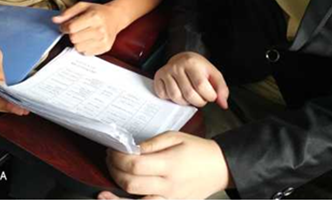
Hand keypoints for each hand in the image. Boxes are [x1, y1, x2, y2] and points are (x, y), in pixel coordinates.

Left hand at [52, 2, 127, 55]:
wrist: (115, 17)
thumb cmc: (97, 11)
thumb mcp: (83, 6)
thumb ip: (68, 13)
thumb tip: (55, 20)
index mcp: (94, 17)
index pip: (71, 28)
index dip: (65, 27)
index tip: (66, 26)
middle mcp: (100, 29)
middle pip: (74, 39)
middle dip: (72, 34)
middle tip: (76, 30)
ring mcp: (103, 40)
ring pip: (78, 47)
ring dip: (78, 42)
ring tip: (84, 35)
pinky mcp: (105, 48)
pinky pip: (86, 53)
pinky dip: (85, 47)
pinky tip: (89, 40)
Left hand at [98, 132, 230, 199]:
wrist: (220, 167)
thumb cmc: (198, 150)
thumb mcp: (176, 137)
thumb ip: (151, 144)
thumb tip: (130, 149)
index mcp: (169, 164)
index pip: (134, 165)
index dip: (118, 157)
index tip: (113, 150)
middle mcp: (168, 185)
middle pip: (130, 183)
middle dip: (114, 169)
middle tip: (111, 158)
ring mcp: (169, 199)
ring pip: (134, 200)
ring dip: (116, 188)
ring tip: (111, 174)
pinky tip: (112, 198)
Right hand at [154, 52, 228, 108]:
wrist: (182, 58)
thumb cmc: (198, 67)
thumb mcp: (213, 74)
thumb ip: (221, 89)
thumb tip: (223, 103)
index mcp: (192, 63)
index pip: (201, 86)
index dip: (208, 96)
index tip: (210, 95)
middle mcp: (177, 66)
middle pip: (189, 94)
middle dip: (198, 101)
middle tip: (201, 97)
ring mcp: (166, 72)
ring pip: (176, 97)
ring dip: (185, 102)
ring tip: (189, 95)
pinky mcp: (158, 78)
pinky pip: (164, 96)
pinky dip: (172, 99)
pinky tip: (178, 91)